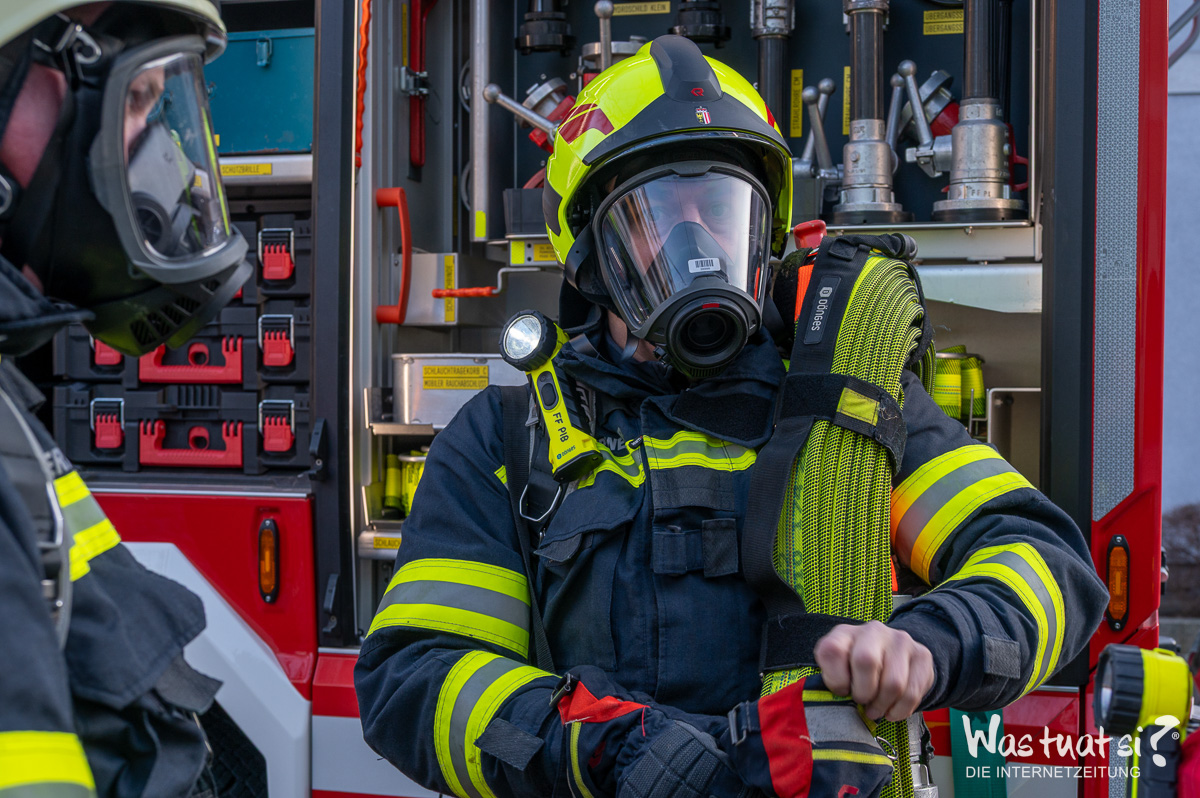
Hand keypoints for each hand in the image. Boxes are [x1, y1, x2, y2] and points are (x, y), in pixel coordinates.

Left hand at [814, 620, 933, 721]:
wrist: (893, 656)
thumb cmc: (858, 670)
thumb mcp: (839, 670)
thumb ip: (834, 682)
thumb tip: (839, 704)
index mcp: (844, 633)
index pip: (831, 650)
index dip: (835, 679)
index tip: (841, 691)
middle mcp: (872, 630)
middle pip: (865, 661)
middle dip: (863, 693)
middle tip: (862, 702)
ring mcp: (900, 640)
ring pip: (893, 683)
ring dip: (883, 705)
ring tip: (877, 709)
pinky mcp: (922, 655)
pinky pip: (912, 692)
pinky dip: (900, 710)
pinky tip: (892, 710)